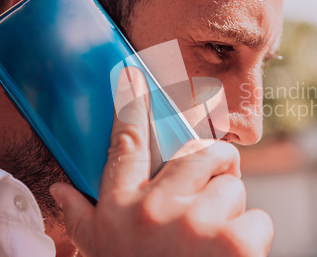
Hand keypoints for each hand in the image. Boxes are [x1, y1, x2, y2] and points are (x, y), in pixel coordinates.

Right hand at [50, 67, 273, 256]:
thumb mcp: (100, 251)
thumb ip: (80, 218)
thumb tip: (58, 190)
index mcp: (121, 209)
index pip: (124, 145)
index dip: (131, 105)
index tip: (132, 75)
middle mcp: (155, 210)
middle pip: (201, 154)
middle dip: (213, 173)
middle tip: (208, 197)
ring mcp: (198, 223)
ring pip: (233, 185)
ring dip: (229, 212)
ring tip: (212, 242)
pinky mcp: (239, 241)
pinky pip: (258, 217)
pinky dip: (251, 237)